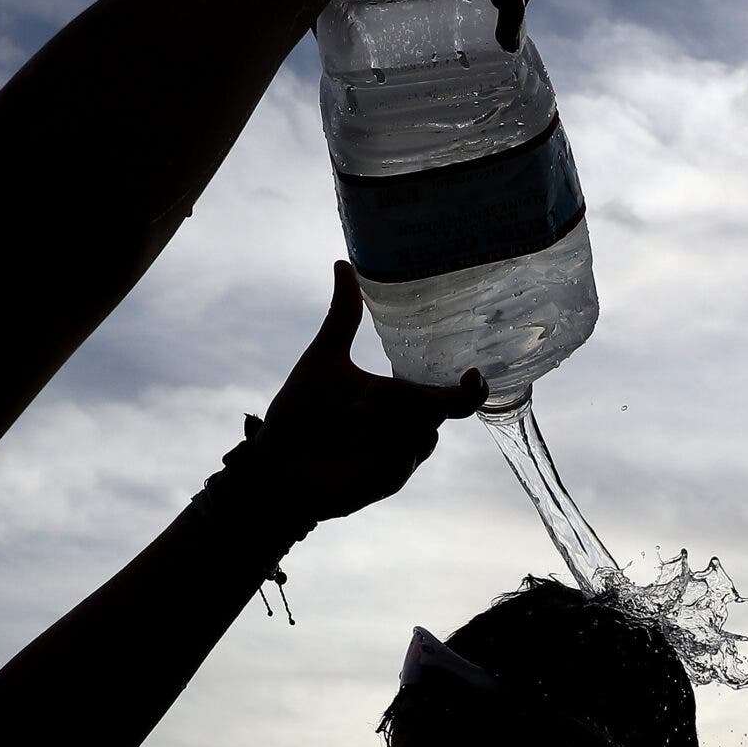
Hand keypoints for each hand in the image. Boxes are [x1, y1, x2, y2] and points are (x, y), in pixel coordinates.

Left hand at [231, 261, 485, 523]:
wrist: (274, 462)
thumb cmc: (300, 412)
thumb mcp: (324, 358)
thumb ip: (343, 316)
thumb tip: (343, 264)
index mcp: (402, 402)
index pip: (450, 398)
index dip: (470, 390)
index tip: (473, 374)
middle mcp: (408, 431)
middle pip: (436, 412)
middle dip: (406, 400)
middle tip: (365, 399)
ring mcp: (400, 459)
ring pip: (422, 435)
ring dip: (391, 422)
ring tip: (352, 417)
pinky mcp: (387, 482)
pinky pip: (402, 461)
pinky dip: (384, 446)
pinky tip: (356, 440)